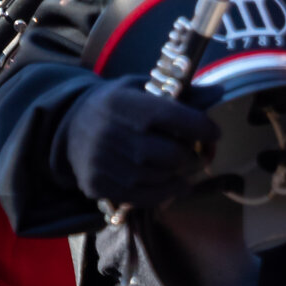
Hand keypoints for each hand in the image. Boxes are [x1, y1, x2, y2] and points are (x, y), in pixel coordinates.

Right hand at [61, 76, 220, 209]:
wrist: (67, 128)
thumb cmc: (114, 105)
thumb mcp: (139, 88)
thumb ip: (176, 94)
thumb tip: (217, 93)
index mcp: (126, 104)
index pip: (175, 118)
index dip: (202, 127)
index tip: (213, 132)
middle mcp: (114, 134)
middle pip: (172, 155)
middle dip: (192, 155)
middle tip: (197, 153)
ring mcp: (105, 164)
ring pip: (161, 179)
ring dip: (179, 175)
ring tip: (180, 166)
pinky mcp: (99, 185)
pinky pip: (144, 197)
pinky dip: (165, 193)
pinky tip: (172, 183)